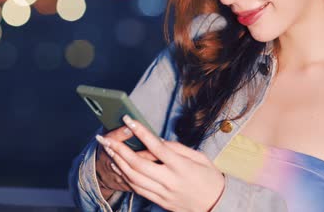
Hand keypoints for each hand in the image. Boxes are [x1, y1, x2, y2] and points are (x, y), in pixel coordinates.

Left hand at [95, 115, 224, 211]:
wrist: (217, 207)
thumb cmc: (210, 179)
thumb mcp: (200, 158)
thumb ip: (178, 148)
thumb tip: (158, 140)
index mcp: (181, 166)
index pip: (157, 146)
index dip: (141, 132)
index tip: (128, 119)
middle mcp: (170, 180)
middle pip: (138, 164)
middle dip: (119, 149)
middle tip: (105, 138)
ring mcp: (163, 193)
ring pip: (134, 178)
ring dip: (117, 162)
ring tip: (107, 149)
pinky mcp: (160, 202)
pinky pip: (137, 189)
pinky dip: (124, 176)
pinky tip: (117, 166)